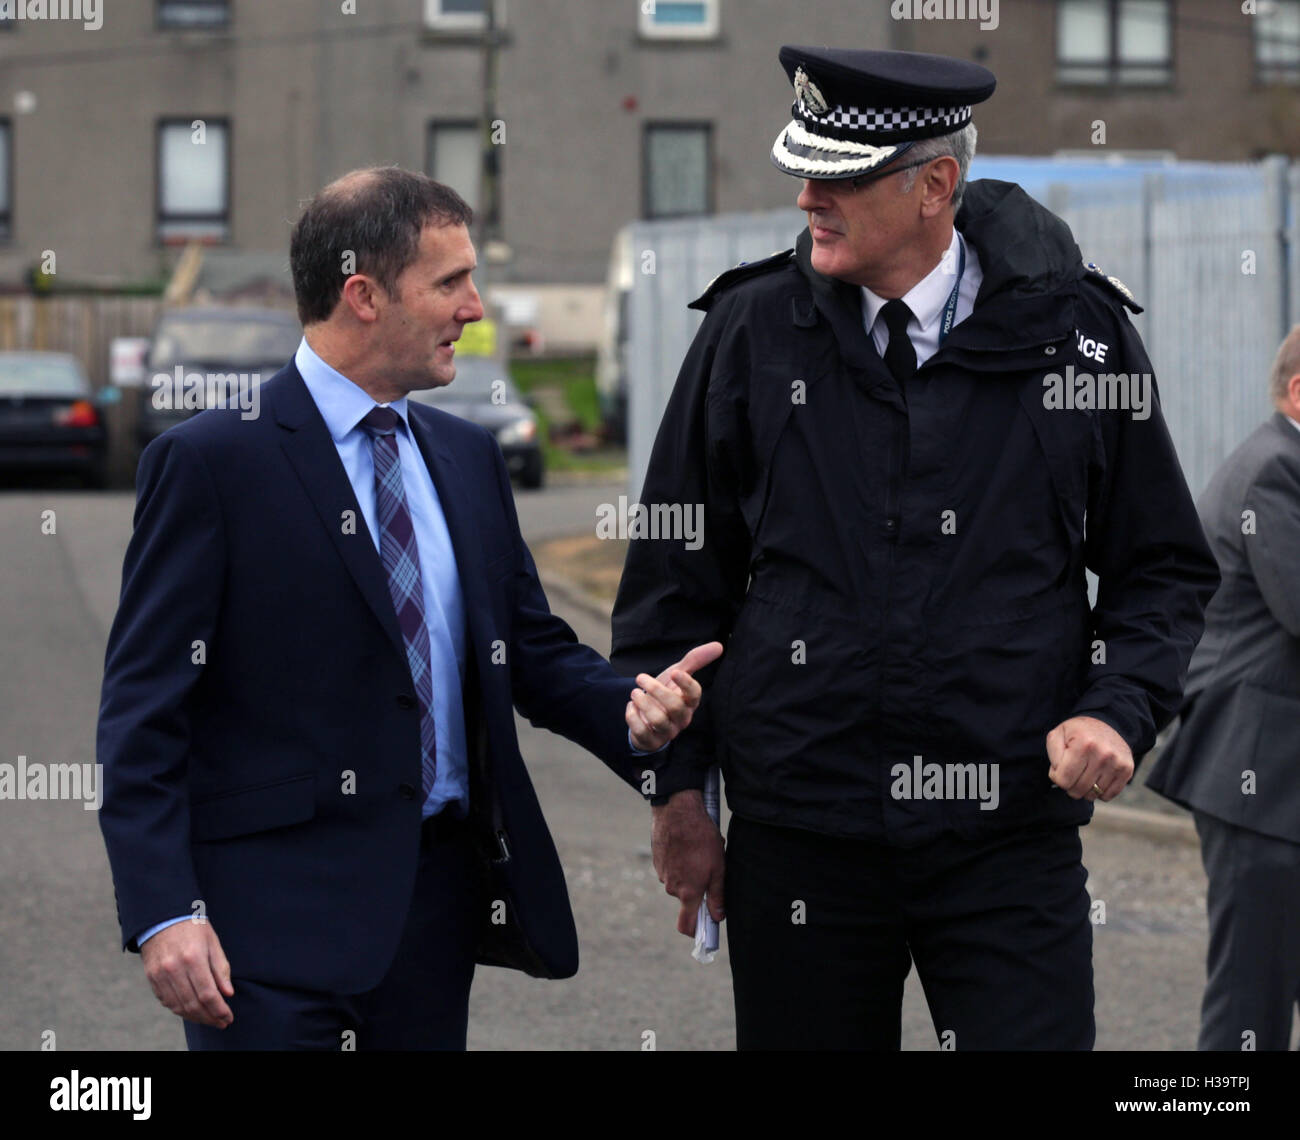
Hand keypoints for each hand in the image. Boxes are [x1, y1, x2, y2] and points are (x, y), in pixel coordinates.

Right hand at [140, 919, 234, 1027]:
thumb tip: (228, 993)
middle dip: (210, 1017)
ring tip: (210, 1020)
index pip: (208, 994)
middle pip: (193, 1004)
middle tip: (222, 1023)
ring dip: (196, 1017)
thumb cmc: (193, 927)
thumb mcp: (212, 942)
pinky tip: (192, 1011)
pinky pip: (167, 1001)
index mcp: (193, 957)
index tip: (228, 1018)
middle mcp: (174, 969)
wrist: (162, 917)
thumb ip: (221, 968)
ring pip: (178, 1006)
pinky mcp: (151, 978)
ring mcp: (160, 974)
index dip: (219, 1010)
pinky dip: (180, 1010)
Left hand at [625, 641, 723, 752]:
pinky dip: (632, 717)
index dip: (686, 684)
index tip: (674, 672)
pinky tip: (631, 706)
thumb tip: (719, 645)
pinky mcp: (651, 741)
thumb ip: (695, 660)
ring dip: (643, 703)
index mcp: (689, 702)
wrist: (646, 716)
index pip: (695, 695)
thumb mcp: (677, 674)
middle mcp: (681, 718)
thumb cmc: (665, 694)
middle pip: (675, 707)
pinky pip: (642, 732)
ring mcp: (667, 731)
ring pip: (659, 720)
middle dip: (656, 690)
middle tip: (640, 677)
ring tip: (634, 693)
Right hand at [651, 788, 725, 935]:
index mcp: (688, 892)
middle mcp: (672, 887)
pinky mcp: (657, 859)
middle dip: (698, 888)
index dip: (696, 931)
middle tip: (710, 867)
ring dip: (689, 872)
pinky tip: (687, 844)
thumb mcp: (718, 866)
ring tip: (698, 851)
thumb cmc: (701, 838)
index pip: (686, 925)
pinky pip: (671, 868)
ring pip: (679, 881)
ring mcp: (662, 873)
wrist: (677, 810)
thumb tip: (718, 916)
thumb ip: (717, 895)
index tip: (705, 930)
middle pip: (686, 898)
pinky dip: (679, 861)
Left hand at [1046, 715, 1133, 801]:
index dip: (1057, 777)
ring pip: (1093, 795)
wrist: (1107, 723)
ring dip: (1085, 789)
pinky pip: (1108, 795)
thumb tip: (1059, 776)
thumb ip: (1053, 756)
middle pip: (1078, 790)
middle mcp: (1102, 754)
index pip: (1063, 780)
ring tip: (1084, 774)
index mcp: (1082, 744)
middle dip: (1070, 785)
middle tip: (1072, 773)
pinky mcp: (1127, 770)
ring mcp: (1117, 763)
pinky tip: (1097, 778)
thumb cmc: (1077, 733)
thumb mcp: (1057, 735)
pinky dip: (1100, 792)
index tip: (1060, 768)